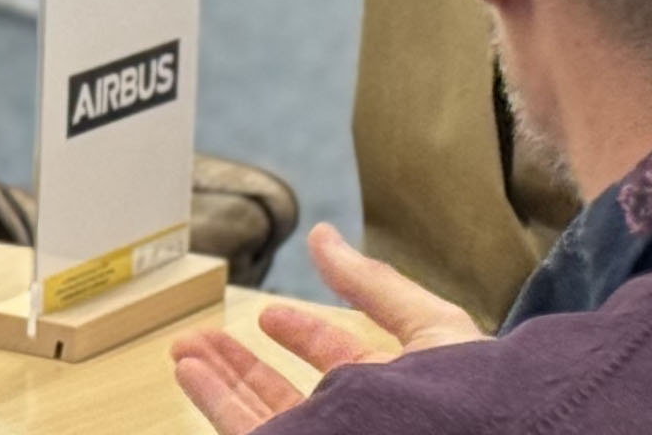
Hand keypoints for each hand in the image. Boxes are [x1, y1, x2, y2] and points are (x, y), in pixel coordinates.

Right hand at [168, 224, 486, 433]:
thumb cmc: (466, 403)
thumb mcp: (432, 328)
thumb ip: (374, 285)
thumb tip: (323, 237)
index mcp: (392, 387)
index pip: (336, 356)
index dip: (302, 332)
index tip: (270, 315)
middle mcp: (354, 418)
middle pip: (286, 388)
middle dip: (242, 360)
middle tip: (205, 336)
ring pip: (257, 407)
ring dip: (218, 375)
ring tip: (184, 348)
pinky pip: (244, 429)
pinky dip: (212, 401)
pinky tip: (189, 373)